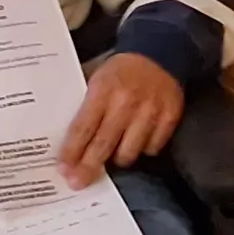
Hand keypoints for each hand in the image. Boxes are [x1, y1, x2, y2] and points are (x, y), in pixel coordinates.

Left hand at [57, 53, 186, 187]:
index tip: (63, 169)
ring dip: (118, 159)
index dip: (72, 151)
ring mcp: (150, 111)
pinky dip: (143, 149)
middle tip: (77, 183)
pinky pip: (153, 147)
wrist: (160, 52)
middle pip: (104, 144)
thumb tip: (63, 136)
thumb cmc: (120, 69)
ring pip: (130, 152)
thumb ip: (84, 103)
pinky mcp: (170, 117)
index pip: (83, 128)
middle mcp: (126, 102)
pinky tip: (136, 143)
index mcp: (102, 90)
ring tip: (111, 157)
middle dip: (88, 167)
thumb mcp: (96, 77)